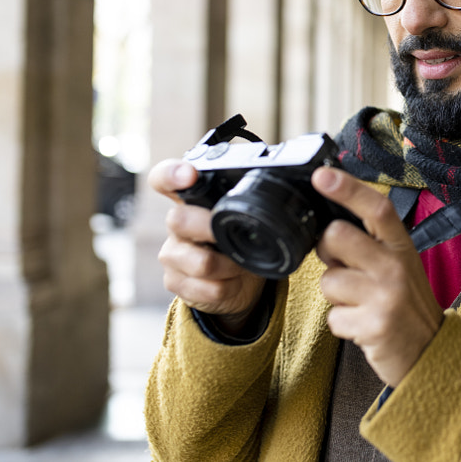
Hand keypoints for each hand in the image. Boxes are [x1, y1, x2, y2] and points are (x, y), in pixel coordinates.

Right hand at [149, 159, 266, 331]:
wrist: (236, 283)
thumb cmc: (241, 241)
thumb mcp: (246, 217)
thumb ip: (254, 201)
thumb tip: (295, 185)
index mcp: (191, 200)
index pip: (165, 178)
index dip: (172, 173)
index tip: (189, 174)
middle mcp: (176, 224)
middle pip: (179, 220)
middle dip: (212, 229)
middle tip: (234, 235)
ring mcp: (173, 255)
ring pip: (200, 262)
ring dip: (231, 266)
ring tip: (241, 265)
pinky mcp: (176, 283)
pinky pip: (207, 288)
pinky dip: (228, 288)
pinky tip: (232, 282)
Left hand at [312, 167, 442, 386]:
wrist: (431, 352)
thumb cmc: (405, 303)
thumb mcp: (399, 265)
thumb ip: (371, 244)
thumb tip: (329, 226)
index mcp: (402, 246)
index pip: (377, 208)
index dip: (348, 188)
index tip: (323, 175)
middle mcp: (396, 267)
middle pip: (337, 237)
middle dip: (327, 251)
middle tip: (342, 265)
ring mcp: (386, 297)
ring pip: (328, 282)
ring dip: (336, 296)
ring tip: (360, 303)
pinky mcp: (374, 326)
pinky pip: (333, 317)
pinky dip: (342, 324)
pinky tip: (363, 325)